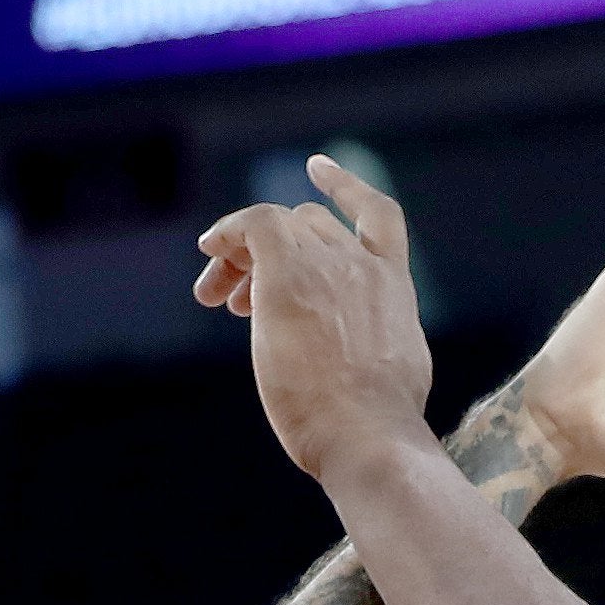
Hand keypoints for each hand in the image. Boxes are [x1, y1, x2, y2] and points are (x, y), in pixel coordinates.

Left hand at [194, 157, 436, 484]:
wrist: (369, 434)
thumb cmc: (378, 428)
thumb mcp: (393, 376)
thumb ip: (375, 350)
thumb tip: (362, 367)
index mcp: (395, 286)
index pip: (377, 215)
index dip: (345, 187)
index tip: (317, 170)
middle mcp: (363, 264)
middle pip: (309, 226)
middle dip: (272, 254)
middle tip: (236, 300)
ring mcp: (329, 267)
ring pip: (279, 230)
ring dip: (243, 257)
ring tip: (217, 297)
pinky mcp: (289, 278)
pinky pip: (255, 226)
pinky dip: (229, 229)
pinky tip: (210, 245)